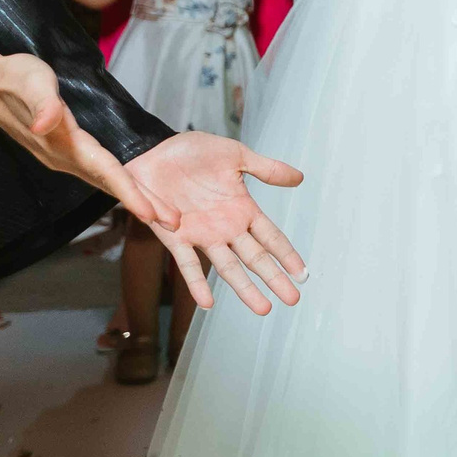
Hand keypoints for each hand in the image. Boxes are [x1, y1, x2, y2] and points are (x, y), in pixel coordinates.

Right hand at [0, 35, 178, 230]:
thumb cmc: (13, 78)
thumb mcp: (30, 82)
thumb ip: (42, 102)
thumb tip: (46, 123)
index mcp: (65, 144)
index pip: (105, 172)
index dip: (129, 193)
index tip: (151, 214)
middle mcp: (66, 157)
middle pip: (111, 184)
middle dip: (143, 204)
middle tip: (175, 224)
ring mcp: (65, 157)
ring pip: (107, 182)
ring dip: (135, 198)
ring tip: (163, 214)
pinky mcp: (65, 150)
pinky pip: (101, 173)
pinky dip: (121, 185)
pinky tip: (135, 190)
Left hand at [122, 132, 306, 313]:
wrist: (153, 150)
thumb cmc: (193, 152)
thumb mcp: (236, 155)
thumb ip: (266, 169)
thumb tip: (299, 177)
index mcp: (242, 209)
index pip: (271, 236)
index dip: (287, 254)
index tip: (303, 273)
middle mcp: (225, 228)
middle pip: (255, 258)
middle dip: (274, 278)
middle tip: (292, 299)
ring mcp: (201, 236)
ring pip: (228, 267)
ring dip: (244, 287)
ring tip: (262, 306)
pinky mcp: (175, 238)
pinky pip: (187, 265)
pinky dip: (197, 283)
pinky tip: (207, 302)